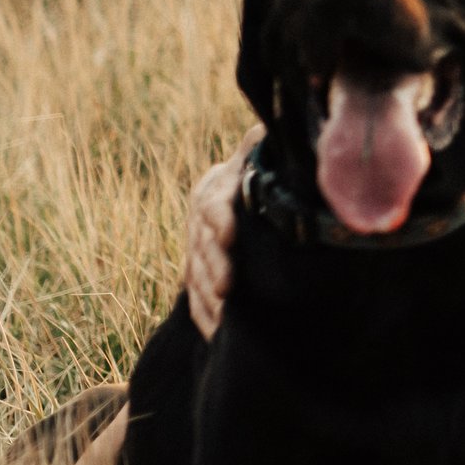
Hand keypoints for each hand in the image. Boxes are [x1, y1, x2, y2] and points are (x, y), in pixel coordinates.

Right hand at [183, 125, 259, 338]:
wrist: (247, 182)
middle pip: (202, 243)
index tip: (229, 235)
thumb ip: (264, 143)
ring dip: (207, 295)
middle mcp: (200, 215)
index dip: (220, 218)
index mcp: (217, 185)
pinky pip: (194, 291)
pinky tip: (214, 333)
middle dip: (213, 267)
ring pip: (195, 270)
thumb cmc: (264, 166)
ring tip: (223, 320)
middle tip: (227, 290)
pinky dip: (202, 312)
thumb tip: (270, 131)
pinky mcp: (197, 266)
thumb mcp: (264, 151)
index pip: (214, 202)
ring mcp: (196, 243)